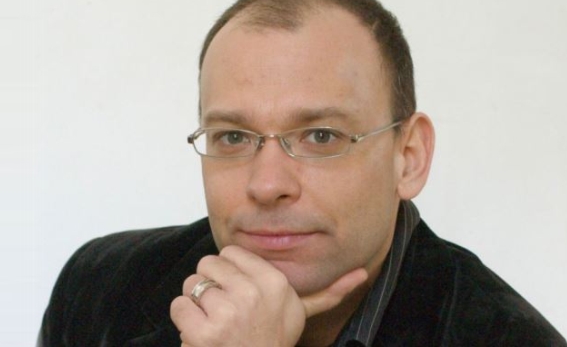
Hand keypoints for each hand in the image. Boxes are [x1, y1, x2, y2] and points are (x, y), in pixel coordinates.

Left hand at [170, 245, 366, 346]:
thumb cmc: (271, 342)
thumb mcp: (301, 314)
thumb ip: (329, 293)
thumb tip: (363, 273)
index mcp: (276, 283)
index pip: (230, 253)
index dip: (230, 274)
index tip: (241, 296)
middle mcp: (255, 293)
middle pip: (208, 264)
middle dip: (211, 286)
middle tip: (226, 312)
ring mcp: (230, 313)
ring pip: (191, 284)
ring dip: (196, 306)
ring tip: (216, 325)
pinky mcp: (205, 332)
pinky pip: (179, 305)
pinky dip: (184, 321)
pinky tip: (202, 335)